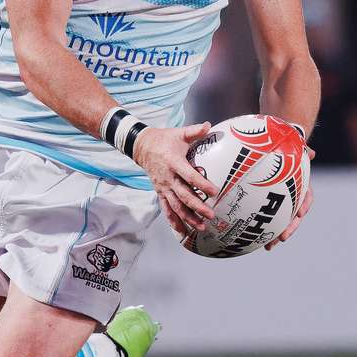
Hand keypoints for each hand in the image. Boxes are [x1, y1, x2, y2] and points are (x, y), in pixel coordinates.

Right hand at [132, 122, 219, 236]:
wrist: (141, 146)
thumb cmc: (164, 140)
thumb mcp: (179, 133)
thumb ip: (194, 131)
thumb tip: (208, 125)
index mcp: (174, 163)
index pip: (190, 176)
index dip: (202, 184)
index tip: (214, 191)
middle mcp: (168, 178)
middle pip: (184, 196)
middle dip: (197, 207)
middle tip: (211, 214)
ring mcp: (163, 187)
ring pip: (176, 206)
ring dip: (188, 218)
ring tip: (201, 227)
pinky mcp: (160, 192)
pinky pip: (167, 209)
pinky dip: (174, 221)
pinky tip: (182, 231)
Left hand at [265, 146, 314, 250]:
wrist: (271, 150)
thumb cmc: (282, 149)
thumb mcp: (292, 149)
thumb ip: (300, 150)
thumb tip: (312, 152)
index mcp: (299, 184)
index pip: (306, 196)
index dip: (305, 205)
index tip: (301, 213)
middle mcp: (292, 196)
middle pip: (294, 216)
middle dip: (289, 228)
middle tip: (282, 238)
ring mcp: (280, 202)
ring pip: (280, 221)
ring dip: (276, 235)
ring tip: (268, 246)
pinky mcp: (265, 205)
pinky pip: (264, 218)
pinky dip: (260, 228)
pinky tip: (250, 238)